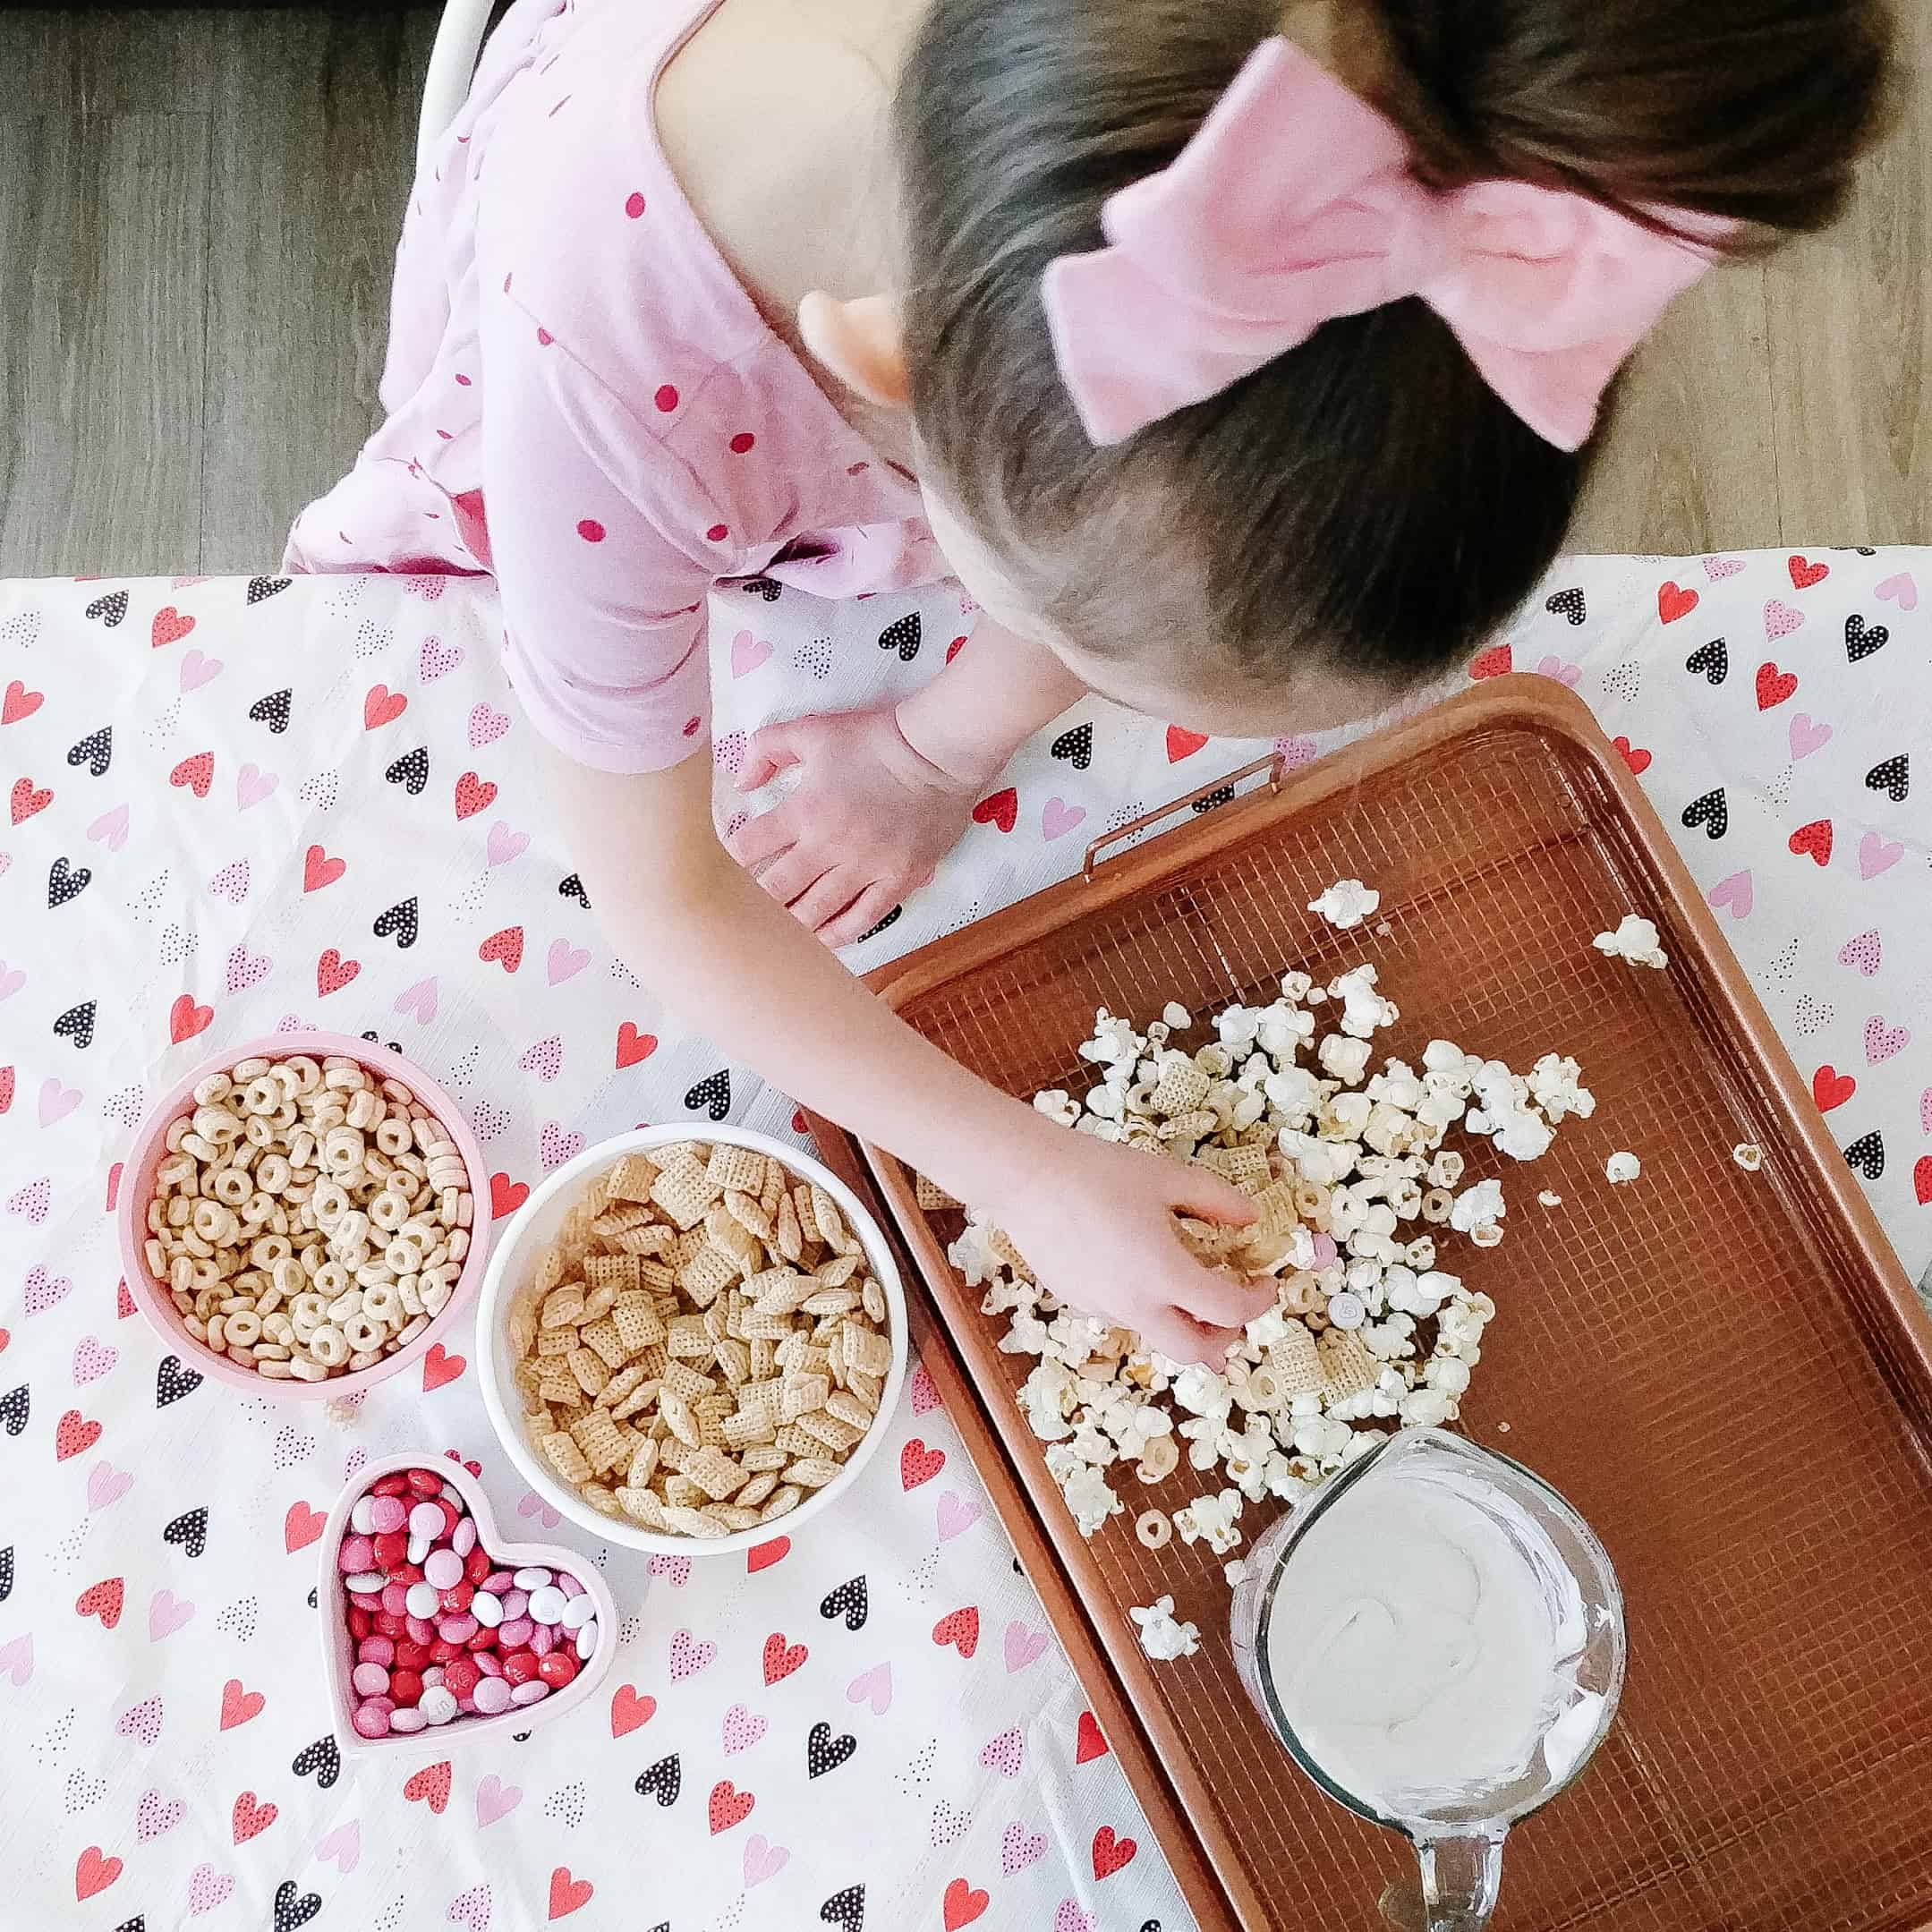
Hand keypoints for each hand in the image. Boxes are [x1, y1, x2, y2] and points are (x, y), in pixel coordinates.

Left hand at [728, 704, 978, 945]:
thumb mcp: (812, 730)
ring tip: (775, 933)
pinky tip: (822, 942)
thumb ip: (767, 748)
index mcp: (804, 810)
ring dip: (790, 925)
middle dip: (754, 902)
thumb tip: (741, 783)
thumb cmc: (875, 739)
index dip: (730, 859)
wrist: (939, 752)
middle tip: (744, 910)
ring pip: (816, 912)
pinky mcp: (898, 879)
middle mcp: (830, 845)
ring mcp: (866, 867)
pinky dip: (838, 934)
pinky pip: (863, 919)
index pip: (748, 847)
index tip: (726, 865)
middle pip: (776, 890)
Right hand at [989, 1133, 1274, 1364]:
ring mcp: (1102, 1307)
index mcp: (1164, 1276)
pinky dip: (1143, 1303)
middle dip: (1221, 1337)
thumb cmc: (1100, 1172)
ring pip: (1154, 1334)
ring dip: (1179, 1319)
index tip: (1265, 1283)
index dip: (1258, 1301)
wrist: (1026, 1177)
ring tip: (1179, 1278)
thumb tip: (1251, 1219)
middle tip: (1228, 1307)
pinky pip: (1121, 1313)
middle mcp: (1135, 1304)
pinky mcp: (1076, 1300)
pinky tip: (1131, 1262)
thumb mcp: (1168, 1178)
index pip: (1228, 1311)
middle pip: (1192, 1351)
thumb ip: (1217, 1201)